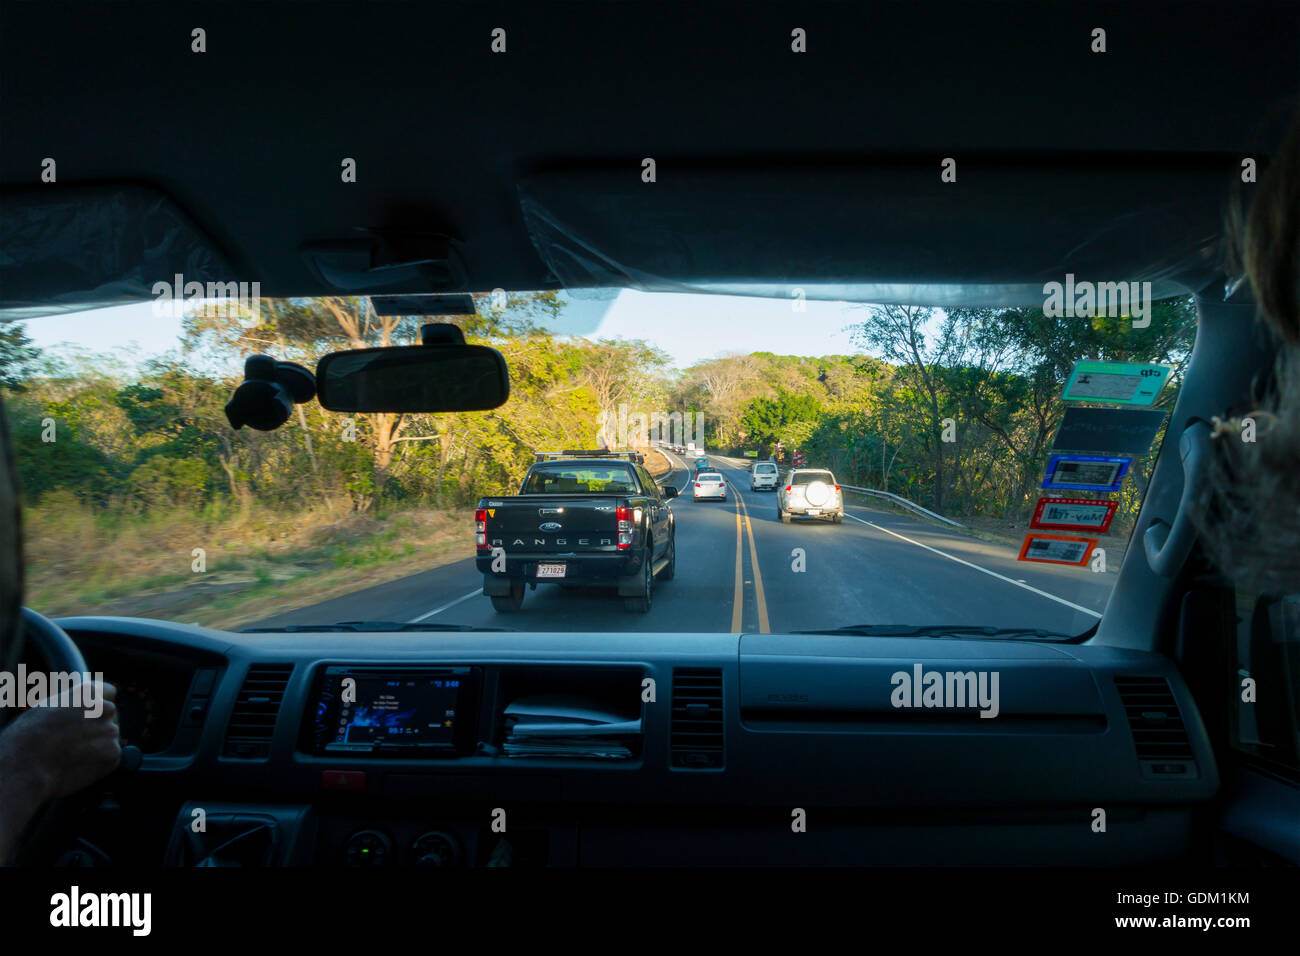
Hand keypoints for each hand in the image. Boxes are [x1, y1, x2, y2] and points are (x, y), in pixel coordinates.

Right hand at [0, 679, 119, 803]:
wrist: (26, 764)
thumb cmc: (28, 737)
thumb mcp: (47, 708)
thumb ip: (71, 704)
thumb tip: (78, 707)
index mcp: (88, 692)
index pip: (109, 692)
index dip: (99, 706)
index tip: (93, 716)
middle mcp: (105, 708)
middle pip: (110, 718)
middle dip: (98, 729)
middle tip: (76, 742)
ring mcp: (111, 730)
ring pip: (109, 739)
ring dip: (98, 747)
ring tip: (71, 755)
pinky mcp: (113, 753)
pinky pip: (110, 758)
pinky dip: (98, 764)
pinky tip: (77, 765)